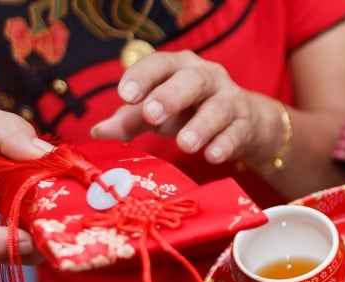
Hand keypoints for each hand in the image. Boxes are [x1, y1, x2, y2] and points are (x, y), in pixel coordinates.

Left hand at [93, 50, 277, 165]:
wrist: (244, 124)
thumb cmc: (191, 114)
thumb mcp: (159, 115)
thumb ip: (130, 120)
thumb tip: (98, 132)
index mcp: (179, 67)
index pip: (160, 63)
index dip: (142, 76)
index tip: (125, 94)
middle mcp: (207, 77)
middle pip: (191, 80)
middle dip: (171, 96)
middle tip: (152, 114)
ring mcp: (230, 99)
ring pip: (217, 108)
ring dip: (201, 126)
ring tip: (185, 144)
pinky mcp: (245, 125)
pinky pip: (236, 133)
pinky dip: (225, 144)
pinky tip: (212, 156)